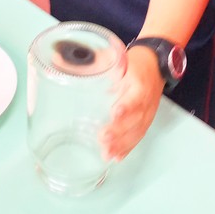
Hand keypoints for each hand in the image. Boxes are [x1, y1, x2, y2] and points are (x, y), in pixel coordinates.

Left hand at [99, 45, 163, 160]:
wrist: (156, 65)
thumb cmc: (134, 62)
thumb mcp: (116, 56)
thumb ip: (93, 60)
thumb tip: (58, 58)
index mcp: (139, 83)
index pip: (135, 97)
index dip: (127, 106)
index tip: (115, 113)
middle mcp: (146, 100)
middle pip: (136, 119)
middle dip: (120, 131)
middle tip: (103, 138)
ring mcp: (148, 113)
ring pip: (137, 131)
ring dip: (122, 144)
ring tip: (106, 154)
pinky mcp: (146, 121)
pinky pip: (138, 136)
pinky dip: (128, 148)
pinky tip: (116, 157)